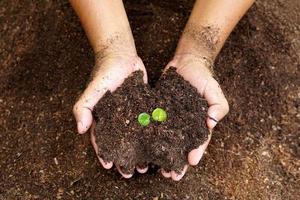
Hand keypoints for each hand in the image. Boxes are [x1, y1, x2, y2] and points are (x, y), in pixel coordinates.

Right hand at [73, 53, 147, 177]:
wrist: (121, 54)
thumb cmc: (105, 72)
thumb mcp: (93, 90)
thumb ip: (83, 107)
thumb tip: (79, 129)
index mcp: (103, 116)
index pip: (101, 139)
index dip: (104, 153)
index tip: (110, 165)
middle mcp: (116, 117)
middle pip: (120, 142)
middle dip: (124, 157)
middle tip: (131, 171)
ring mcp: (130, 112)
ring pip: (134, 136)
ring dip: (138, 151)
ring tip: (146, 164)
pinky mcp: (142, 105)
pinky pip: (146, 123)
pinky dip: (149, 134)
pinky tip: (157, 144)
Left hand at [161, 53, 228, 180]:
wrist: (187, 61)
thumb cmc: (203, 76)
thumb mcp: (214, 89)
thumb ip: (218, 105)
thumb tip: (212, 122)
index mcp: (200, 121)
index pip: (200, 140)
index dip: (196, 151)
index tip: (191, 162)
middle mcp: (186, 122)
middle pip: (182, 145)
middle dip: (177, 160)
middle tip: (171, 174)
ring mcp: (173, 117)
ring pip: (168, 139)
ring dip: (163, 153)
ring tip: (156, 167)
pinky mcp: (160, 109)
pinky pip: (156, 123)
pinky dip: (152, 135)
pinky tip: (145, 145)